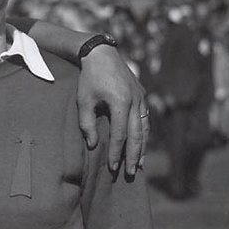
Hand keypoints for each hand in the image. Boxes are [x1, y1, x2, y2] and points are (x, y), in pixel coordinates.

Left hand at [78, 46, 147, 175]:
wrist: (101, 54)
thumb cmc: (89, 79)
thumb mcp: (83, 101)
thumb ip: (87, 124)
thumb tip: (94, 145)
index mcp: (120, 103)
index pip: (120, 135)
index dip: (116, 153)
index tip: (112, 168)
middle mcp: (135, 101)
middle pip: (137, 135)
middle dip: (134, 156)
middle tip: (131, 173)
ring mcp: (141, 98)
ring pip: (145, 128)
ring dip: (142, 147)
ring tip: (140, 164)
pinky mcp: (142, 95)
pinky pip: (145, 119)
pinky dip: (144, 134)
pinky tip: (142, 145)